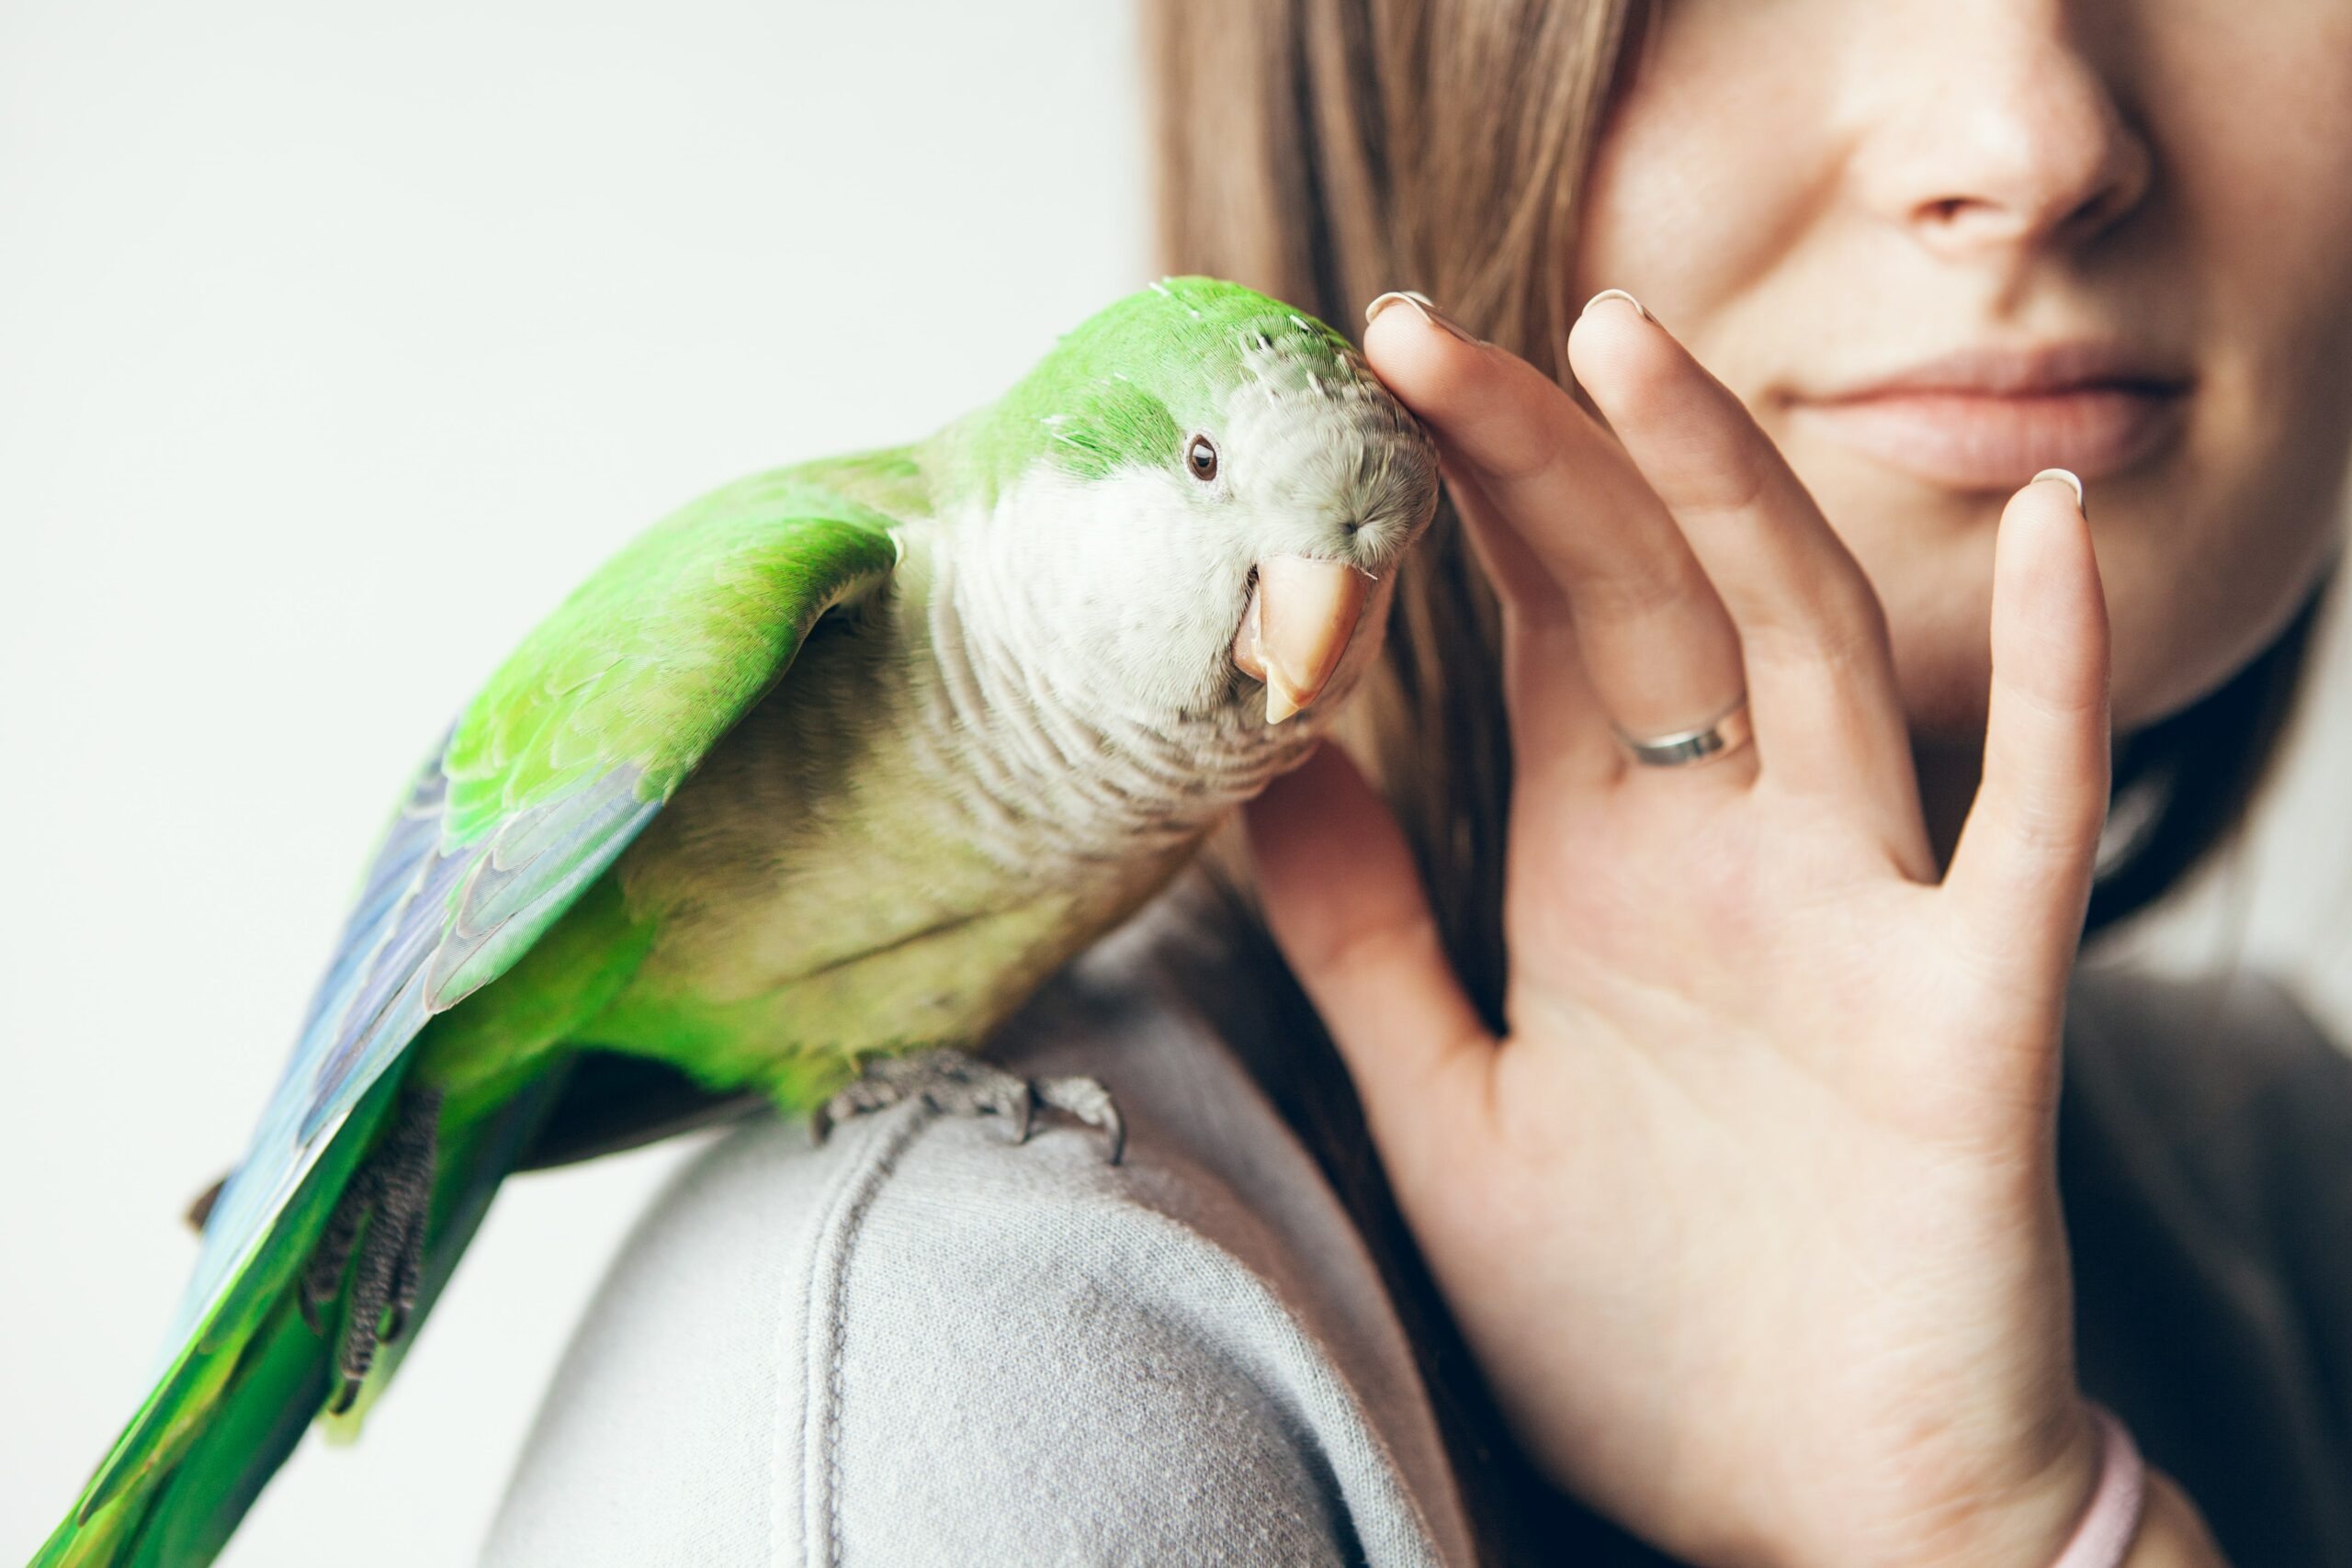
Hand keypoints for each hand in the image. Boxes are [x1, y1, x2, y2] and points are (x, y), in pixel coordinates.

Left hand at [1245, 292, 2119, 1567]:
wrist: (1806, 1514)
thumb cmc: (1641, 1322)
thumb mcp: (1452, 1112)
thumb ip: (1366, 941)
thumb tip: (1261, 767)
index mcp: (1603, 876)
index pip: (1531, 635)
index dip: (1454, 510)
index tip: (1354, 396)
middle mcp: (1728, 861)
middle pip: (1639, 604)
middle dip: (1544, 460)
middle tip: (1420, 329)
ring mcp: (1859, 919)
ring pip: (1808, 657)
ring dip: (1732, 496)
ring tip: (1632, 345)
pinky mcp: (1972, 1015)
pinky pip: (2032, 826)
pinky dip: (2051, 684)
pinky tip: (2041, 536)